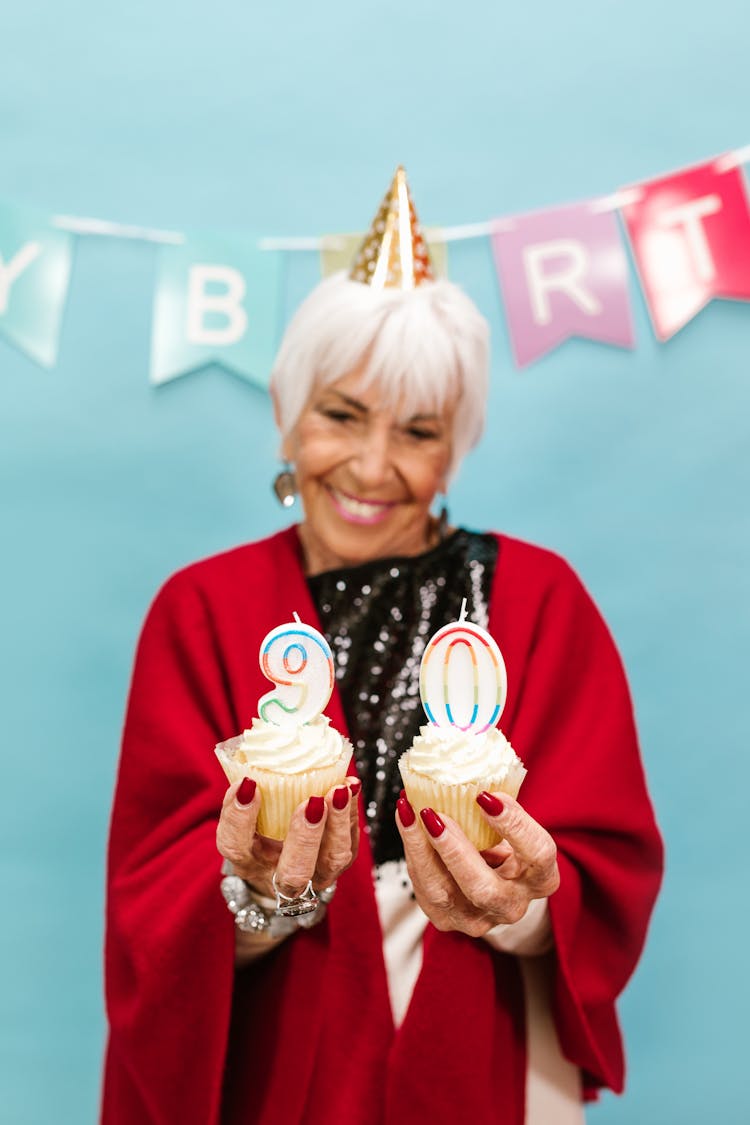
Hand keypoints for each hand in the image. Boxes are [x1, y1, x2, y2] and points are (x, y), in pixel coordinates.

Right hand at [216, 776, 359, 898]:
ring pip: (332, 859)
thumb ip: (246, 795)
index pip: (236, 846)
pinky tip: (350, 787)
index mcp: (248, 862)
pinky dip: (352, 813)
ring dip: (338, 824)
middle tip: (312, 801)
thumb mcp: (246, 819)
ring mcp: (315, 875)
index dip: (239, 818)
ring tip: (339, 790)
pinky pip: (350, 843)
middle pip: (294, 871)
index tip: (249, 783)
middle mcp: (280, 877)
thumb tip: (252, 758)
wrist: (283, 867)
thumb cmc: (259, 834)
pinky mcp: (340, 864)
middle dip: (305, 837)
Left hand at [396, 790, 558, 937]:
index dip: (515, 826)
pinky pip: (424, 888)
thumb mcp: (512, 827)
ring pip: (444, 892)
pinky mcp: (447, 919)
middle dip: (455, 851)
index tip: (487, 796)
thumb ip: (499, 808)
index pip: (538, 854)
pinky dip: (412, 851)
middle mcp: (512, 906)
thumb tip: (472, 769)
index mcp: (541, 879)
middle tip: (434, 814)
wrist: (496, 884)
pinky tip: (406, 821)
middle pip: (486, 890)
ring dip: (422, 848)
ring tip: (409, 812)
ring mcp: (479, 920)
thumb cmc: (505, 845)